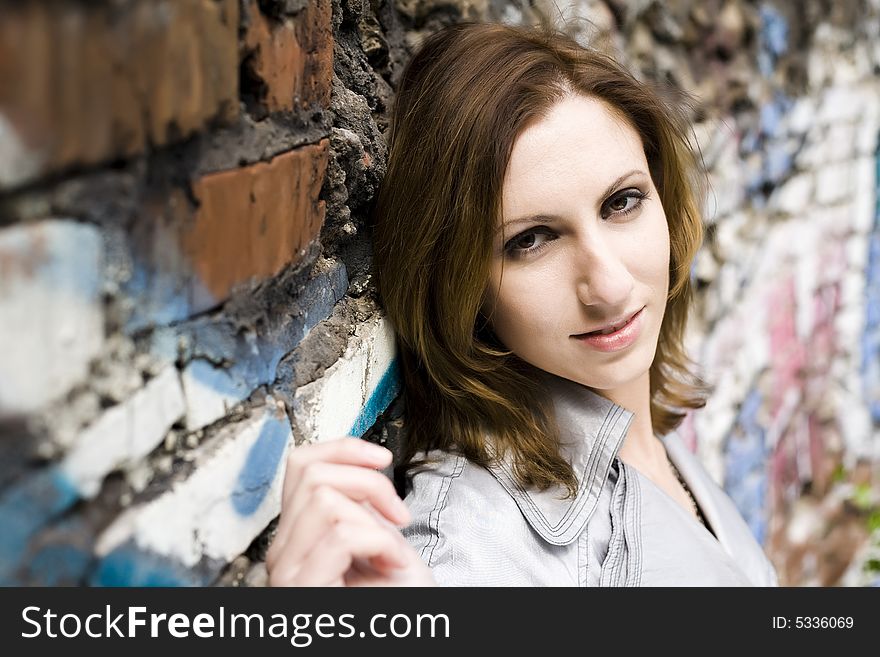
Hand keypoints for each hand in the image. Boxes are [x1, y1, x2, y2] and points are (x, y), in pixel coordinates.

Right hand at [265, 437, 435, 585]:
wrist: (407, 638)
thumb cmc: (398, 602)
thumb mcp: (377, 539)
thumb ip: (358, 504)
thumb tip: (358, 462)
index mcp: (298, 535)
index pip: (300, 463)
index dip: (344, 448)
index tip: (383, 459)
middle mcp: (283, 552)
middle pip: (311, 473)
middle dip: (369, 483)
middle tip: (398, 515)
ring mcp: (287, 572)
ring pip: (324, 500)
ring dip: (376, 521)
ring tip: (392, 552)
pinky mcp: (302, 590)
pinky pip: (340, 535)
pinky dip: (380, 543)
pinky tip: (391, 565)